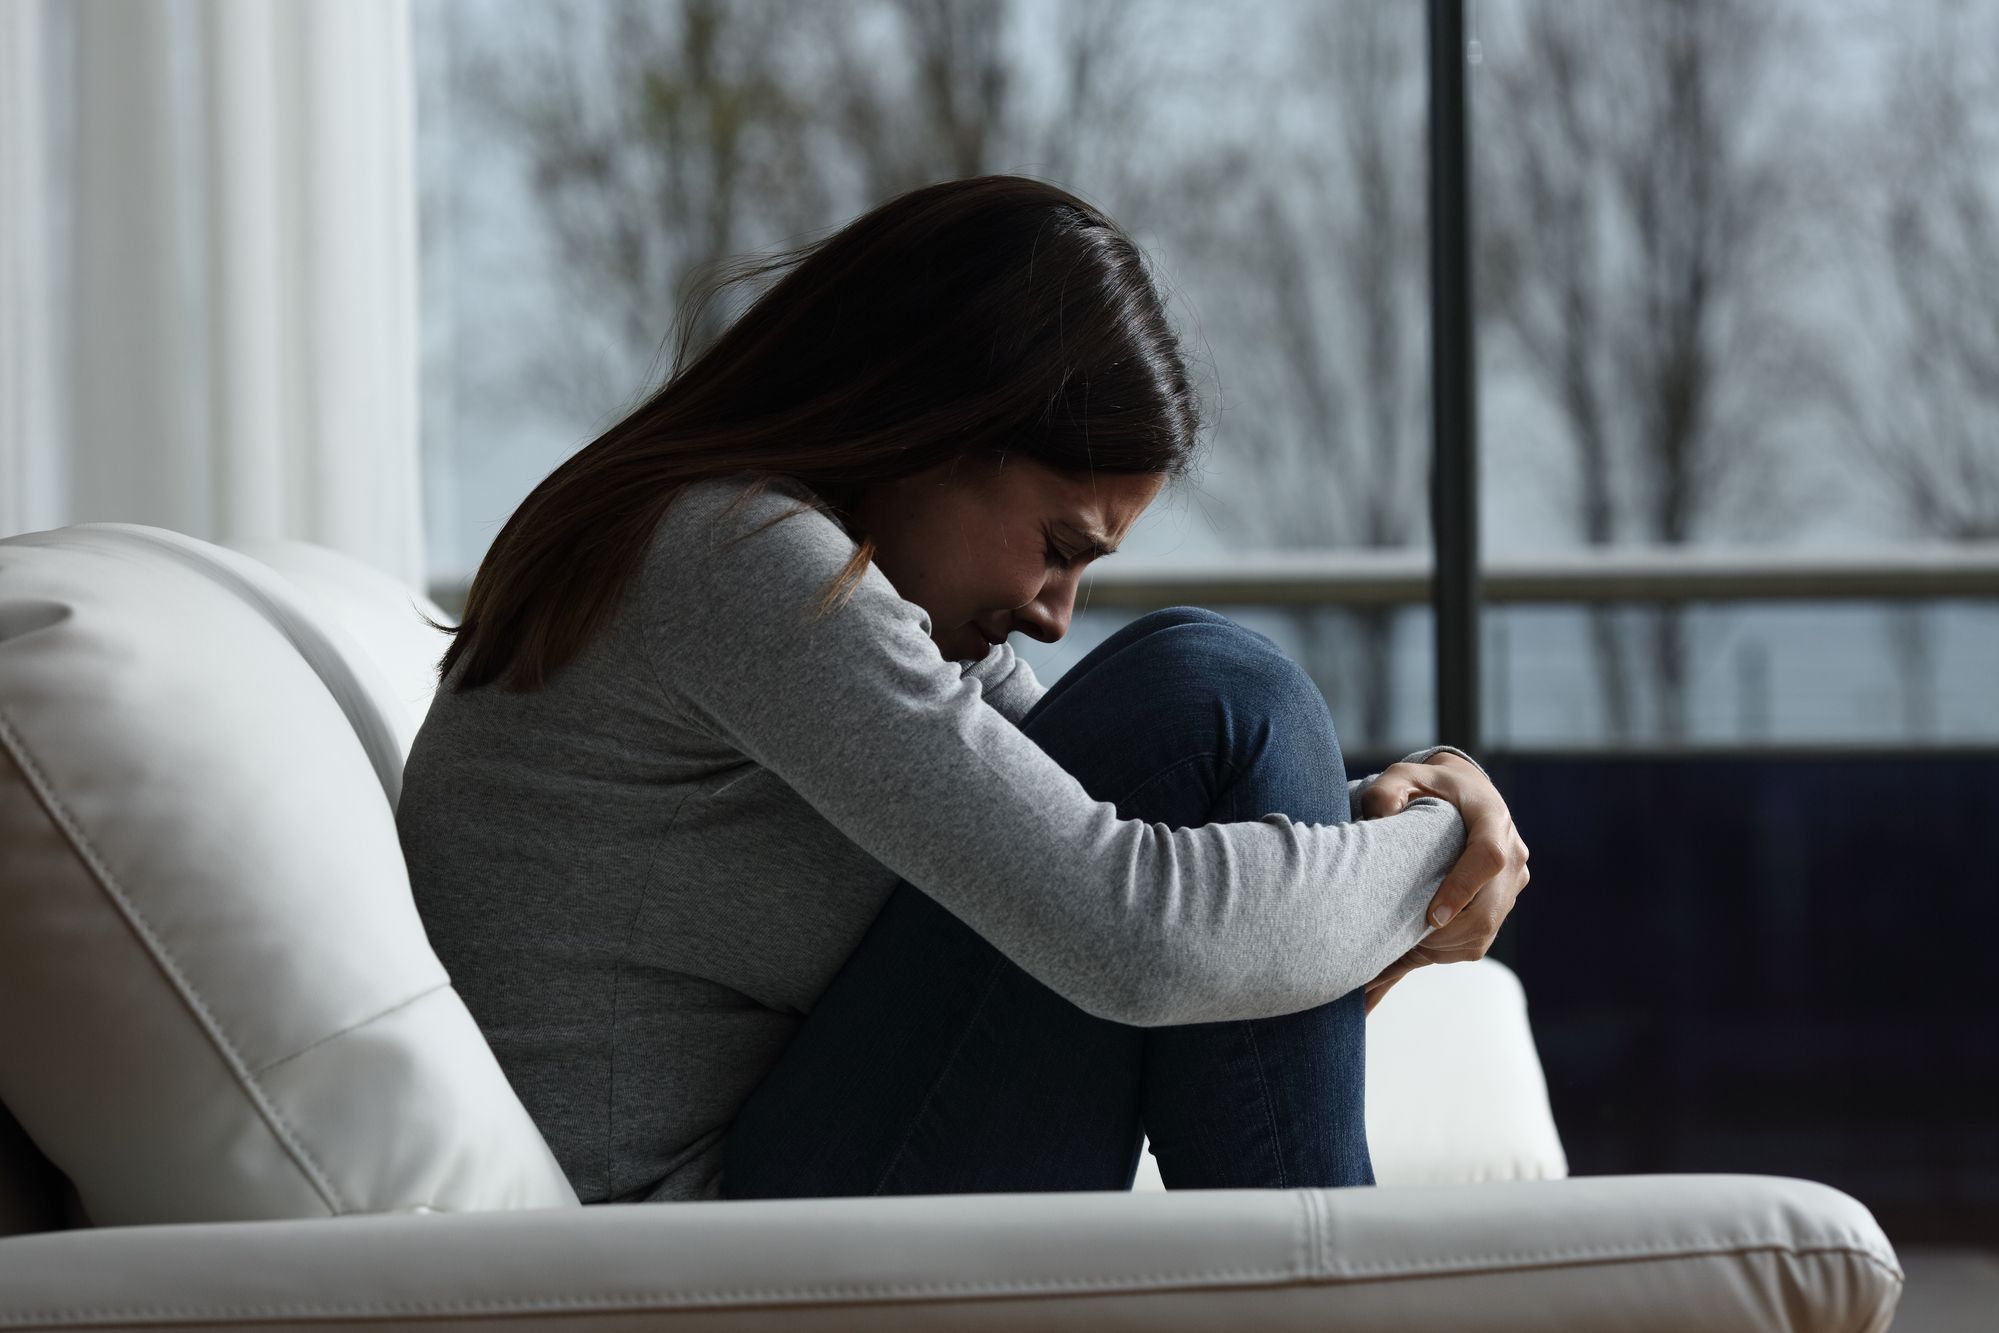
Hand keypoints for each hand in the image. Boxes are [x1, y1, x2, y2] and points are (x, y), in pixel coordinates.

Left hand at [1359, 755, 1529, 1013]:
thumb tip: (1380, 816)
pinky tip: (1414, 952)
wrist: (1463, 791)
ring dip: (1443, 948)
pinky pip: (1482, 937)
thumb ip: (1386, 791)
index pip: (1488, 858)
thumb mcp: (1403, 777)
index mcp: (1492, 818)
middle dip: (1445, 935)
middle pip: (1488, 908)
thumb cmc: (1429, 785)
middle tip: (1400, 946)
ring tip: (1400, 953)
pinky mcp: (1505, 900)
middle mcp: (1513, 851)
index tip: (1433, 918)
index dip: (1463, 889)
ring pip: (1485, 930)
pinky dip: (1448, 950)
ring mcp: (1513, 880)